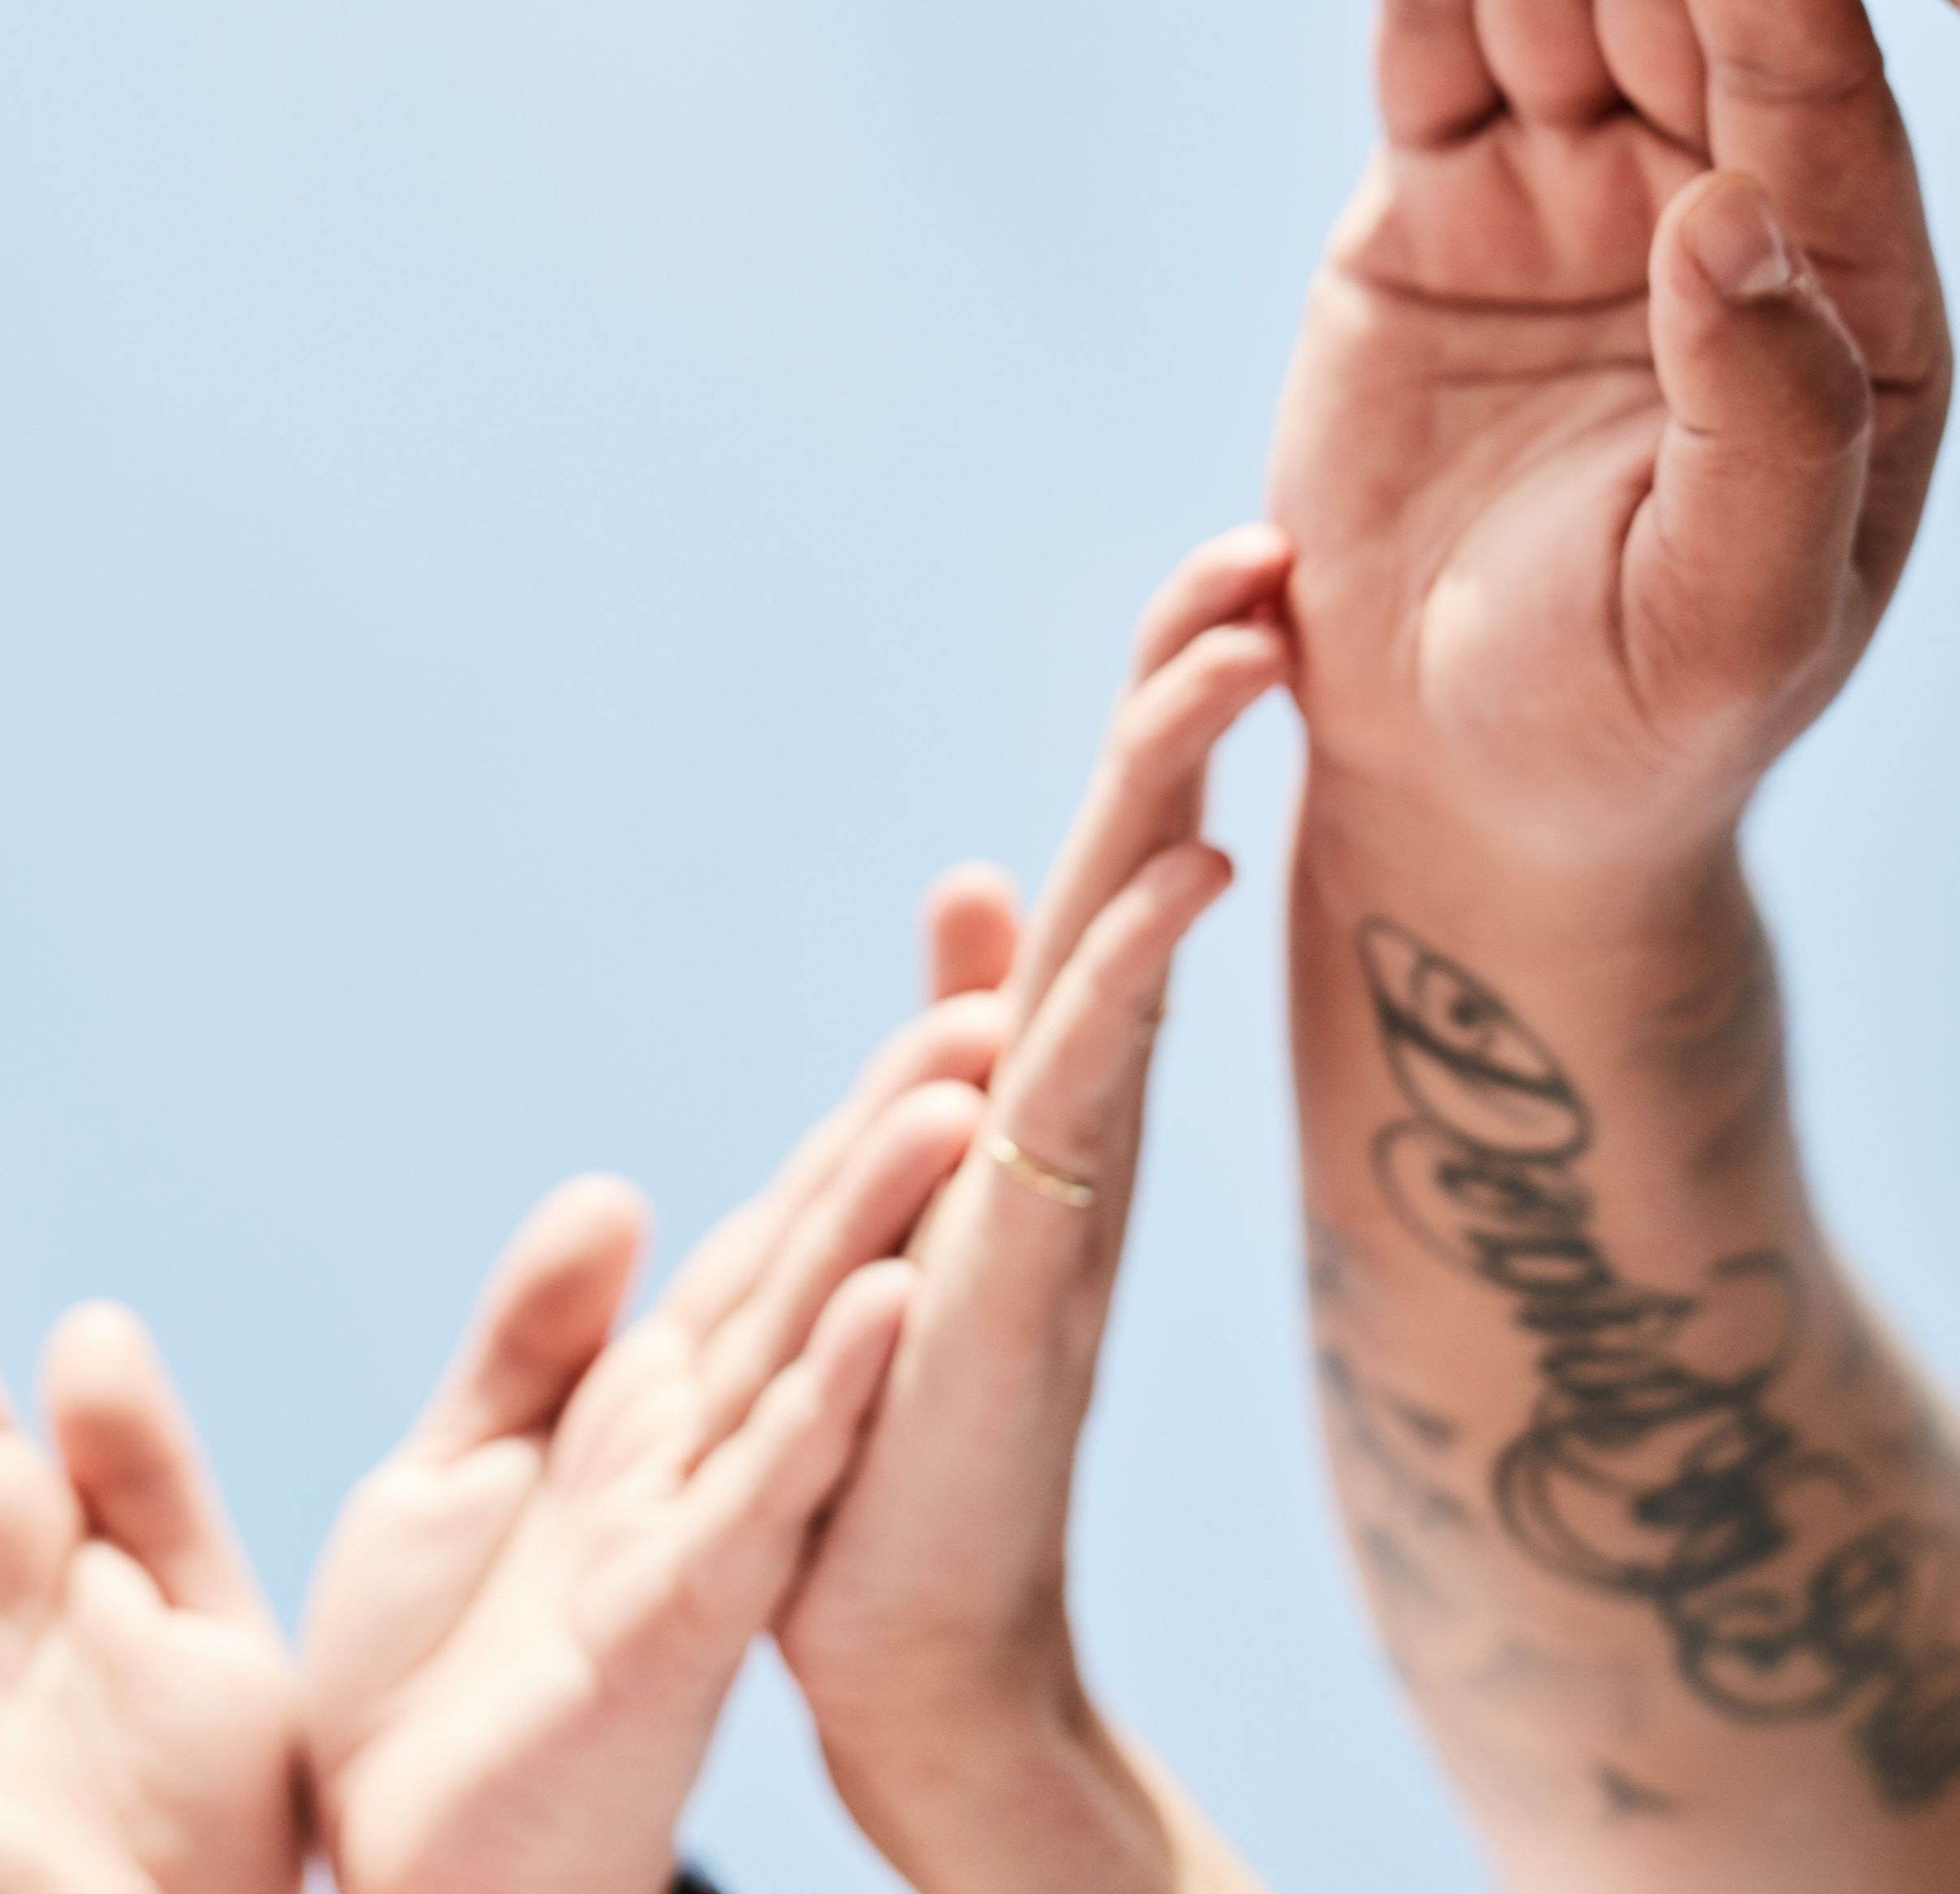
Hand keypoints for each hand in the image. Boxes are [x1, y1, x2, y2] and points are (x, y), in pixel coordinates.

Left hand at [301, 1014, 992, 1893]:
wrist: (405, 1879)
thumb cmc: (435, 1687)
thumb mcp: (460, 1463)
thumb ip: (535, 1333)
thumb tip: (624, 1194)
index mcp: (653, 1410)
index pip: (771, 1237)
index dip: (853, 1122)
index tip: (955, 999)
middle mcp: (701, 1452)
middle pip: (815, 1259)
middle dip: (898, 1133)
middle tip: (996, 993)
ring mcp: (699, 1531)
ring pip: (810, 1351)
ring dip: (885, 1224)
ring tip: (966, 1091)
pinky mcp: (672, 1620)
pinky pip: (761, 1488)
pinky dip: (822, 1393)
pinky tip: (878, 1301)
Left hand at [782, 530, 1284, 1893]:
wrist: (892, 1603)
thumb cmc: (901, 1389)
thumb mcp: (919, 1157)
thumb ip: (961, 1016)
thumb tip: (973, 875)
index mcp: (1043, 1060)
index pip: (1106, 843)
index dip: (1158, 707)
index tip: (1222, 570)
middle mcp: (1077, 1094)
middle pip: (1138, 852)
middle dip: (1189, 700)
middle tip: (1260, 549)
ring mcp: (1064, 1164)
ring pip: (1129, 937)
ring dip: (1174, 785)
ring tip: (1235, 645)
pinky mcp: (1028, 1245)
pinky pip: (1087, 1080)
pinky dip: (1131, 967)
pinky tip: (1188, 873)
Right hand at [1266, 0, 1949, 876]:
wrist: (1482, 789)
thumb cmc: (1638, 723)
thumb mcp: (1732, 610)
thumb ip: (1769, 417)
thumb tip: (1739, 215)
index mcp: (1845, 301)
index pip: (1791, 68)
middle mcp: (1725, 213)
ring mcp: (1580, 199)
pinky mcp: (1447, 212)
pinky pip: (1435, 37)